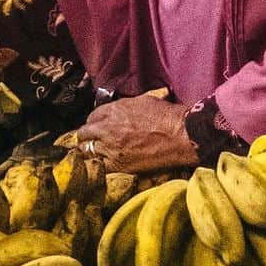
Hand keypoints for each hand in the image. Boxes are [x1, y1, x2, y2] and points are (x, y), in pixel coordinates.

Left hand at [77, 96, 196, 173]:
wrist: (180, 135)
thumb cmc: (167, 116)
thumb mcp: (144, 101)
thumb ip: (126, 106)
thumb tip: (121, 109)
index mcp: (114, 109)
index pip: (92, 116)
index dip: (95, 122)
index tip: (98, 127)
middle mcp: (108, 127)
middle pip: (84, 133)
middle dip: (87, 136)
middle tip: (92, 140)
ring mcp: (111, 147)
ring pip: (87, 150)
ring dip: (91, 151)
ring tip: (96, 153)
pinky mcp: (118, 164)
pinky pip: (99, 165)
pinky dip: (99, 165)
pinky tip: (103, 164)